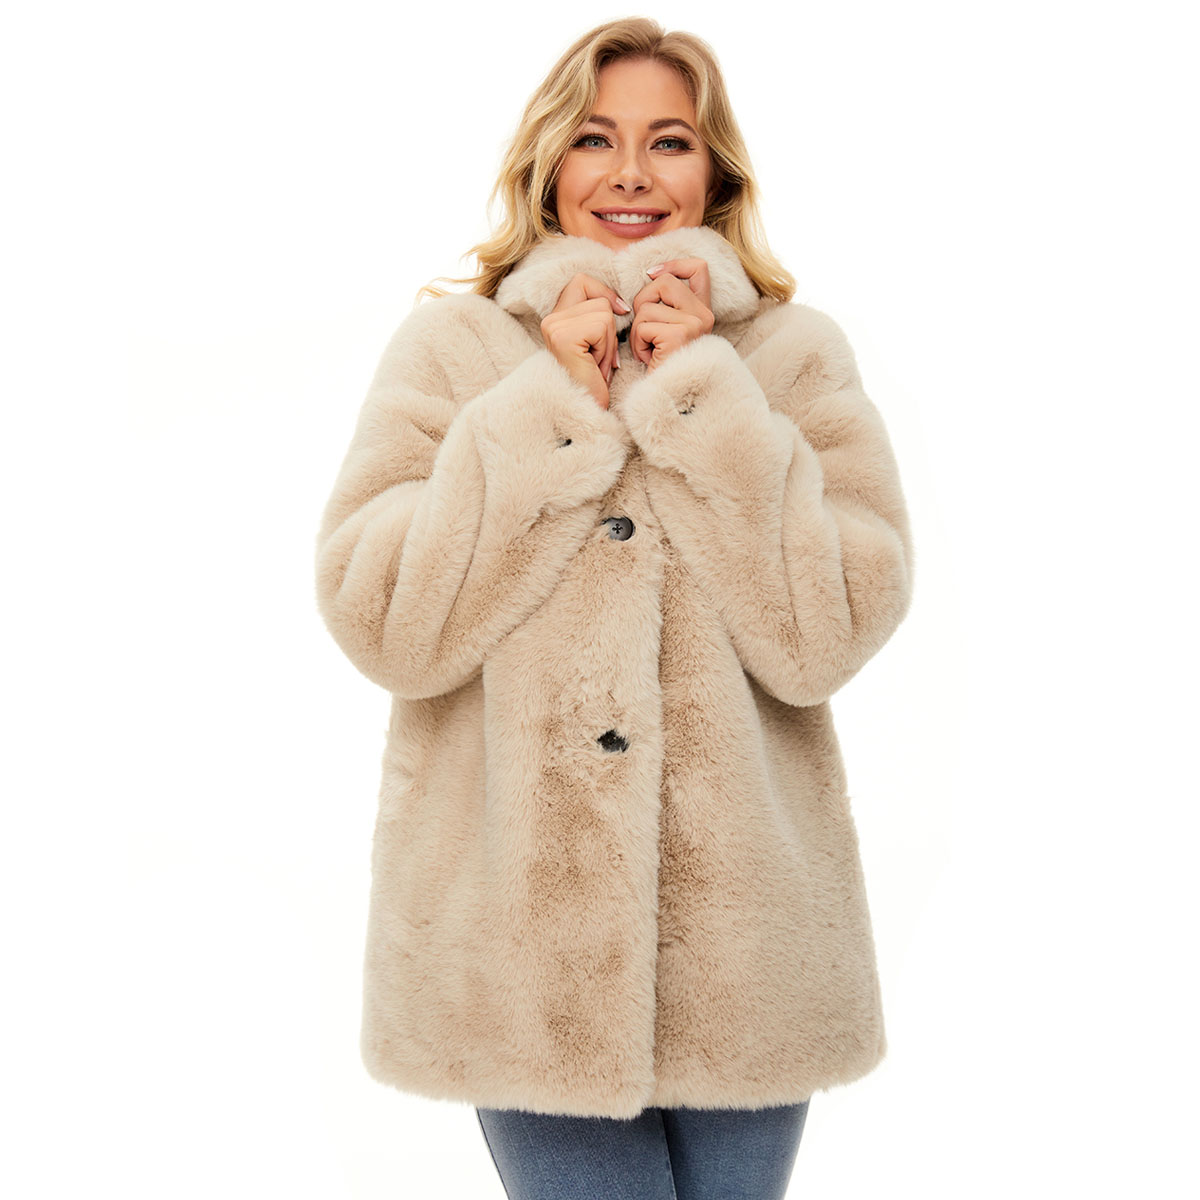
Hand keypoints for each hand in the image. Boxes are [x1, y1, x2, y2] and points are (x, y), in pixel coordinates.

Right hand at [541, 273, 630, 409]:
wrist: (586, 409)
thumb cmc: (595, 378)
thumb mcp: (598, 339)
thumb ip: (601, 315)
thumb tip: (622, 303)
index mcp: (554, 317)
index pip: (582, 281)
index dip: (604, 294)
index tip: (619, 312)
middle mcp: (549, 319)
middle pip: (597, 298)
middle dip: (608, 328)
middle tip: (598, 355)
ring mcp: (553, 327)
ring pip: (603, 313)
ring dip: (608, 341)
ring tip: (596, 362)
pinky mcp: (563, 337)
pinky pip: (602, 326)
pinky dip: (606, 348)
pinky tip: (595, 366)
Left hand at [629, 257, 714, 370]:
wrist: (670, 401)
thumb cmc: (663, 369)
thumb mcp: (668, 332)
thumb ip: (666, 306)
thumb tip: (649, 275)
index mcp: (703, 312)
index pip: (697, 268)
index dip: (673, 265)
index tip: (651, 275)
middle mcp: (704, 316)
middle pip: (664, 281)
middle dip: (643, 302)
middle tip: (645, 330)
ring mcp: (694, 325)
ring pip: (647, 306)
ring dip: (638, 330)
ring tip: (649, 350)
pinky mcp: (679, 336)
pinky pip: (643, 326)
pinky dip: (638, 344)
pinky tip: (648, 359)